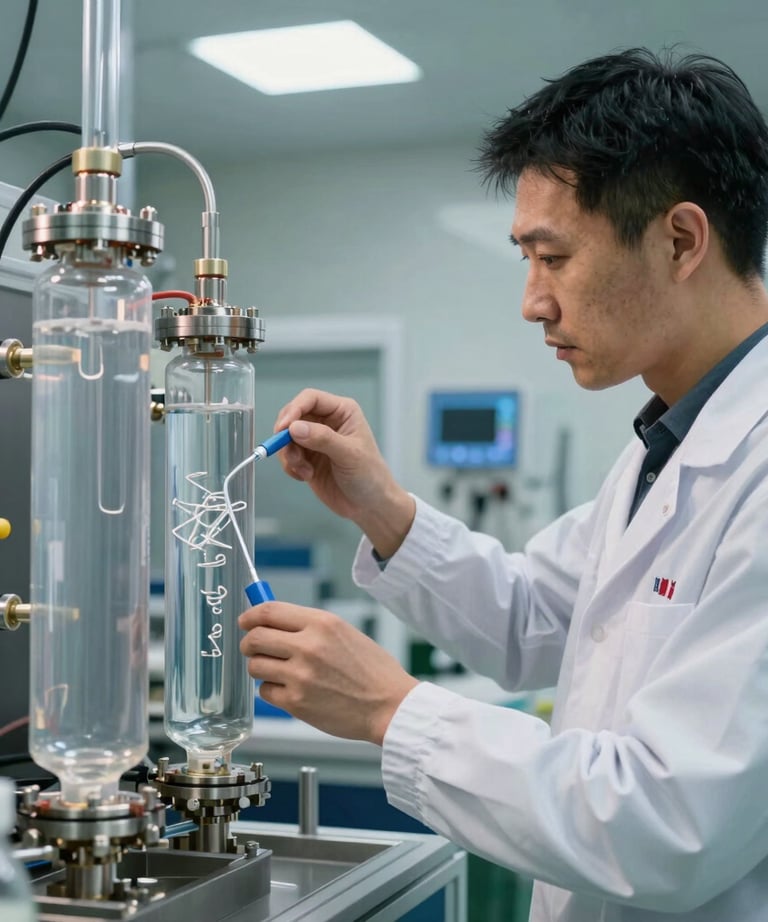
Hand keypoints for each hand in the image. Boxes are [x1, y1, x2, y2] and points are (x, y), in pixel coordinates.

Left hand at [239, 601, 418, 744]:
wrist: (389, 706)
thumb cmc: (372, 671)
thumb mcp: (344, 633)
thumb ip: (309, 626)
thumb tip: (273, 621)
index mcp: (322, 623)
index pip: (269, 611)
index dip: (250, 615)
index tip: (245, 621)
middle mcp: (308, 646)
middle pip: (255, 637)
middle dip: (249, 643)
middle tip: (253, 648)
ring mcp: (300, 675)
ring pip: (255, 665)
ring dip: (261, 667)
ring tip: (279, 671)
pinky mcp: (296, 703)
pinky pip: (266, 691)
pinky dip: (273, 690)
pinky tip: (292, 690)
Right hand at [275, 388, 414, 557]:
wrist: (369, 506)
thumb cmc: (369, 476)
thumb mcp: (349, 455)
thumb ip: (322, 439)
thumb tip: (294, 427)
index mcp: (342, 412)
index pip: (310, 399)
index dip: (294, 410)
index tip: (283, 429)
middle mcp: (327, 421)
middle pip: (293, 416)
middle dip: (286, 435)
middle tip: (290, 454)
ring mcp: (315, 440)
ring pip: (286, 437)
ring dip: (289, 455)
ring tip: (304, 471)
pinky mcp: (307, 458)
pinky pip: (287, 455)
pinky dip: (290, 466)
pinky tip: (306, 476)